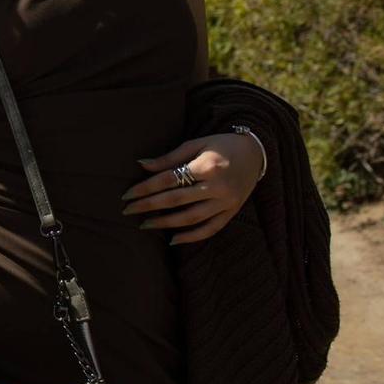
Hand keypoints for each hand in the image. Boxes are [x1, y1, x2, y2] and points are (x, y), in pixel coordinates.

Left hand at [121, 132, 263, 244]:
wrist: (257, 152)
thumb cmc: (222, 145)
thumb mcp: (196, 144)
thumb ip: (169, 158)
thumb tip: (141, 165)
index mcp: (207, 167)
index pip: (169, 180)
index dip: (145, 188)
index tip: (126, 195)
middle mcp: (218, 187)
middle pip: (176, 200)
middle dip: (148, 206)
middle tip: (127, 211)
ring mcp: (227, 202)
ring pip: (191, 218)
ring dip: (165, 223)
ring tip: (144, 224)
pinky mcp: (233, 212)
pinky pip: (211, 229)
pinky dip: (191, 236)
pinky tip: (173, 239)